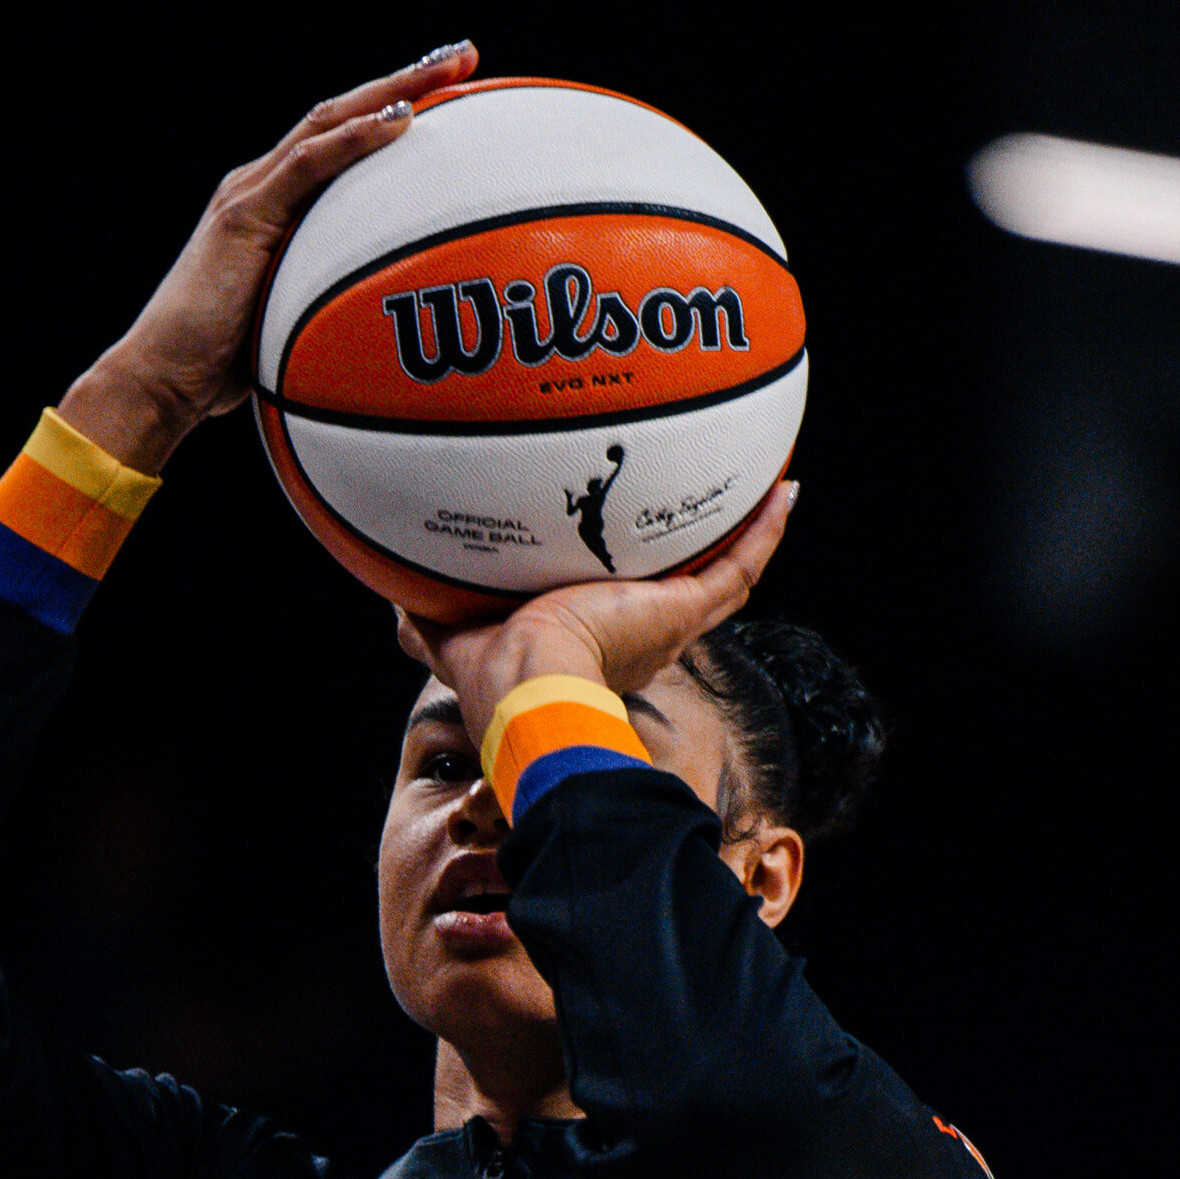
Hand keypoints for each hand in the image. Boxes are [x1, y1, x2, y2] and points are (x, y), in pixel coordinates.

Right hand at [57, 42, 480, 472]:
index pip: (340, 141)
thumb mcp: (294, 326)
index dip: (393, 110)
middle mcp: (260, 185)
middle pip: (341, 115)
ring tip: (449, 67)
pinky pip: (307, 165)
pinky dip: (354, 140)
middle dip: (406, 80)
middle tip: (465, 55)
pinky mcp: (243, 215)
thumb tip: (387, 331)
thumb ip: (331, 308)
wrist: (161, 377)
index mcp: (273, 205)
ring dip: (393, 90)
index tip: (453, 93)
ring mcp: (249, 194)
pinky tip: (400, 120)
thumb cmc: (223, 368)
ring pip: (329, 122)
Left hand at [397, 481, 798, 741]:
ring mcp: (668, 623)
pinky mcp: (685, 611)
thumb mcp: (449, 635)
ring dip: (747, 533)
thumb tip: (393, 607)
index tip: (628, 549)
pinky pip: (740, 566)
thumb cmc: (490, 676)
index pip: (618, 608)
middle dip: (693, 554)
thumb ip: (425, 621)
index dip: (630, 583)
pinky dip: (766, 530)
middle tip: (704, 509)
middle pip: (678, 591)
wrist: (528, 688)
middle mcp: (638, 634)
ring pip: (722, 577)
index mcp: (590, 642)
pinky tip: (787, 491)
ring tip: (769, 490)